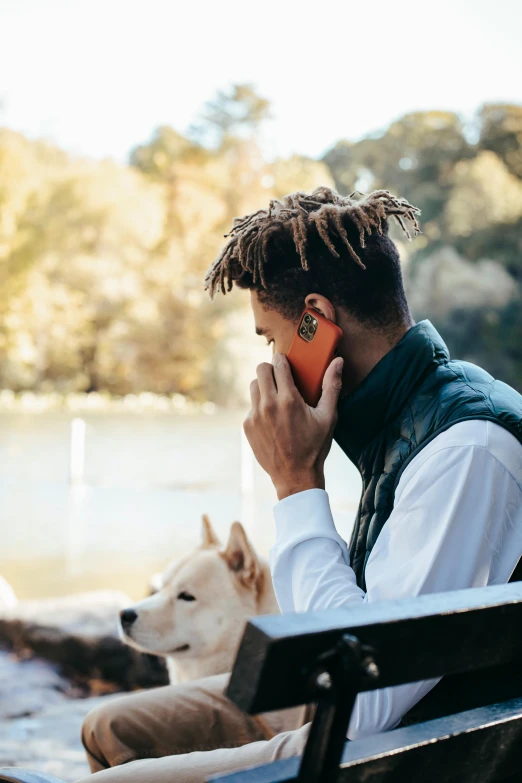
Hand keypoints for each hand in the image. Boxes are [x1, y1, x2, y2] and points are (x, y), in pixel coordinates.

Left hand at [243, 353, 343, 499]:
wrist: (295, 476)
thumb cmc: (314, 446)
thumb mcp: (328, 417)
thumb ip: (332, 386)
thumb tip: (338, 361)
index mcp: (289, 400)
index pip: (278, 364)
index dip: (283, 361)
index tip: (287, 365)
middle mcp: (268, 405)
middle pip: (261, 369)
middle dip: (271, 370)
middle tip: (281, 379)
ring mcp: (255, 416)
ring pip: (253, 386)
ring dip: (264, 387)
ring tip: (277, 397)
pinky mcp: (247, 426)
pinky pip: (251, 406)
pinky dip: (260, 406)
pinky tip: (273, 418)